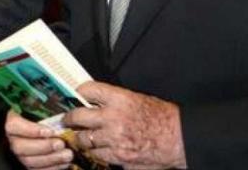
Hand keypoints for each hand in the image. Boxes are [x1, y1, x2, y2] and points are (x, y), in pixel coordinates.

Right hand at [5, 110, 73, 169]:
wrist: (48, 128)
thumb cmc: (44, 114)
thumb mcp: (42, 106)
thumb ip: (45, 104)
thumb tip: (58, 99)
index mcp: (14, 121)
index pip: (13, 126)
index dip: (30, 130)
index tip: (49, 130)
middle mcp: (14, 139)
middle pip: (20, 147)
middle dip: (43, 147)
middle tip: (61, 143)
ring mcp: (22, 154)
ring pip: (30, 161)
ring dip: (51, 159)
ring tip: (68, 154)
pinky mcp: (31, 165)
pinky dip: (53, 168)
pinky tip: (65, 162)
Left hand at [64, 81, 186, 169]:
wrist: (180, 139)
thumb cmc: (163, 118)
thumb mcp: (138, 99)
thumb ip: (116, 100)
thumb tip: (97, 101)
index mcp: (119, 99)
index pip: (88, 90)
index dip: (79, 92)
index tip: (76, 95)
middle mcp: (113, 118)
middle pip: (78, 116)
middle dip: (69, 118)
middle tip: (67, 119)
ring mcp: (114, 140)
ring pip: (84, 139)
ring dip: (82, 138)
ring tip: (82, 136)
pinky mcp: (118, 157)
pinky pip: (98, 155)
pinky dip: (96, 152)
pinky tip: (99, 148)